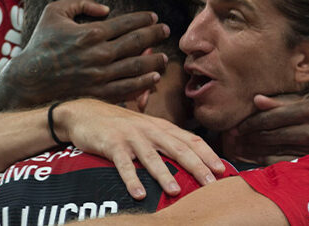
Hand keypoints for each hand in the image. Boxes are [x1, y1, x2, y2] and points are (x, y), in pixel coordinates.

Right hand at [0, 0, 171, 107]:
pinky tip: (153, 78)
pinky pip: (126, 89)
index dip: (143, 19)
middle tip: (166, 30)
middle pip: (136, 43)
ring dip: (153, 61)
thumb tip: (105, 8)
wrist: (29, 80)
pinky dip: (143, 83)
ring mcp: (99, 76)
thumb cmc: (41, 43)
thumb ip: (79, 0)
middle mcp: (99, 54)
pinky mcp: (98, 94)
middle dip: (154, 35)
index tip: (153, 17)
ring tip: (164, 57)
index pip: (126, 23)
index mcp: (90, 33)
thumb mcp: (54, 11)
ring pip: (135, 67)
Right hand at [54, 99, 226, 199]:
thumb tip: (192, 160)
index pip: (191, 140)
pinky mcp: (112, 144)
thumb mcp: (147, 129)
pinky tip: (138, 194)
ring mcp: (131, 137)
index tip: (223, 169)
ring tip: (176, 192)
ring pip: (151, 157)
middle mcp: (150, 130)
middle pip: (177, 148)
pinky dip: (131, 179)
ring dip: (164, 175)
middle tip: (211, 183)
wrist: (85, 113)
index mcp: (162, 127)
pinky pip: (123, 164)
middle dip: (196, 166)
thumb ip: (166, 142)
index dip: (208, 154)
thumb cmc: (121, 126)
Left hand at [224, 92, 308, 164]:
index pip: (271, 115)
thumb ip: (286, 100)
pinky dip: (268, 163)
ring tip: (239, 150)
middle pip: (271, 134)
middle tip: (232, 139)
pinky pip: (286, 164)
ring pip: (276, 151)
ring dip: (254, 151)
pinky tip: (257, 160)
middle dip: (248, 137)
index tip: (237, 126)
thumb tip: (256, 99)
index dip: (251, 122)